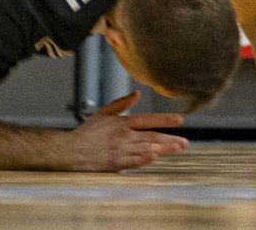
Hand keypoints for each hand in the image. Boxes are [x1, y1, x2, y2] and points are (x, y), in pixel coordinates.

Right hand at [64, 94, 187, 171]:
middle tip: (185, 142)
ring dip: (162, 148)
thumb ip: (121, 104)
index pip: (147, 120)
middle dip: (169, 139)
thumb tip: (137, 94)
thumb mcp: (103, 113)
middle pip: (150, 136)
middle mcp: (122, 135)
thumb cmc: (87, 133)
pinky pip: (132, 161)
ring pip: (145, 148)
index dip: (164, 120)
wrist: (70, 151)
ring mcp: (119, 149)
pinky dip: (144, 159)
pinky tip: (154, 158)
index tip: (180, 120)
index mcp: (121, 122)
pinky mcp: (114, 163)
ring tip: (177, 149)